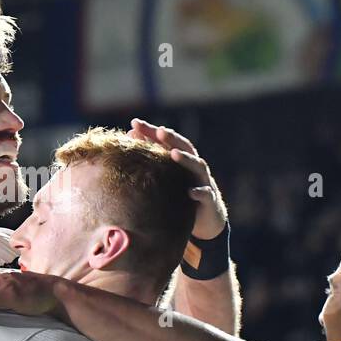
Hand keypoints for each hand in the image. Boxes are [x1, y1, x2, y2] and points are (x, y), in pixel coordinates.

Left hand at [129, 118, 227, 238]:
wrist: (206, 218)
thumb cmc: (180, 193)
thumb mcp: (166, 175)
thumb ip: (152, 156)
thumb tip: (131, 134)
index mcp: (181, 159)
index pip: (166, 140)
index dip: (151, 131)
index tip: (135, 123)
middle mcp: (193, 166)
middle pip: (184, 147)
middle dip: (171, 138)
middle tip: (159, 131)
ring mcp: (203, 181)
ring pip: (198, 166)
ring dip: (186, 159)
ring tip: (173, 154)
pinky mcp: (210, 200)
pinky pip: (206, 194)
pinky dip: (200, 192)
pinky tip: (190, 192)